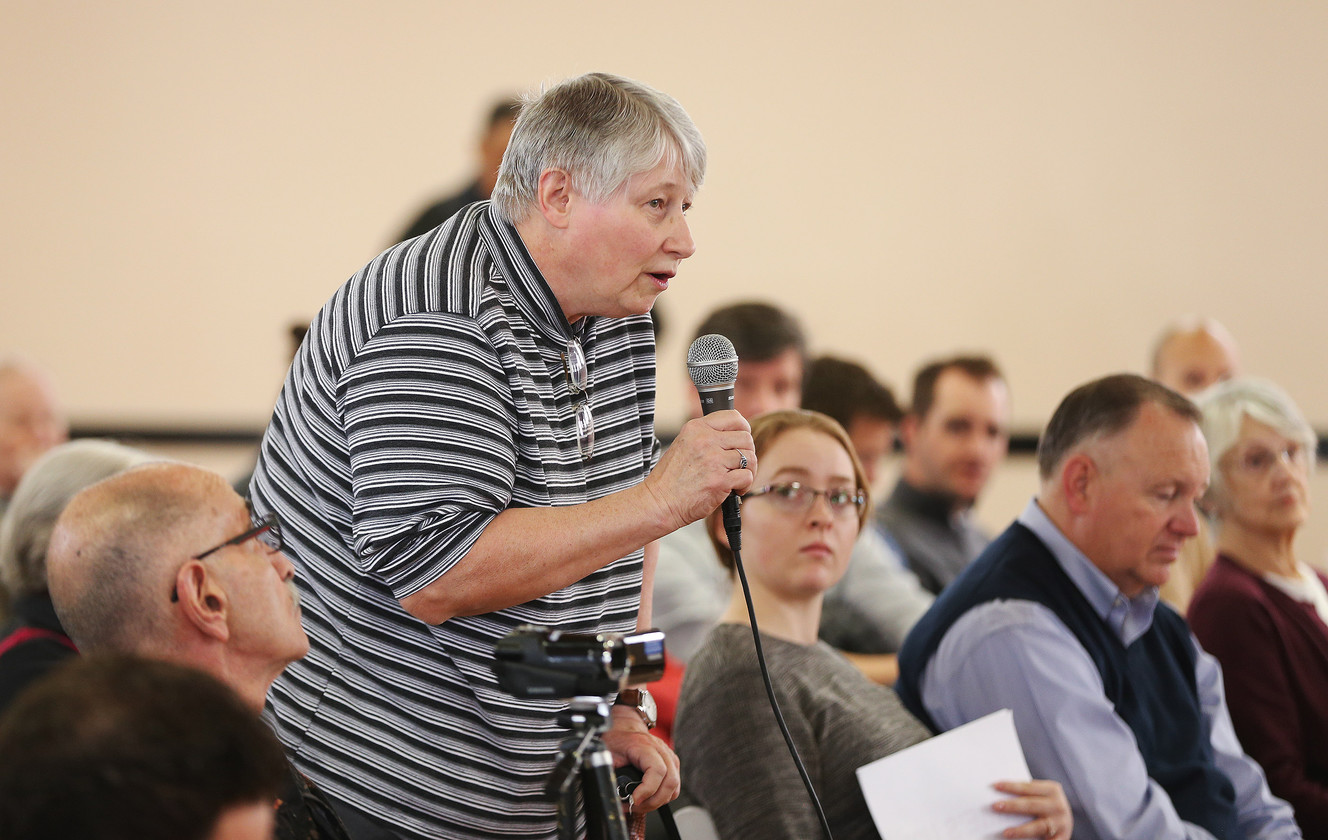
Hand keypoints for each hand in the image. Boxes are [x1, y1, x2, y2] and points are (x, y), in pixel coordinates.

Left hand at [601, 705, 680, 813]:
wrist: (624, 728)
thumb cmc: (616, 739)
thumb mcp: (607, 755)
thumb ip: (610, 772)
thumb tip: (613, 794)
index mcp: (644, 746)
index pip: (657, 771)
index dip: (647, 790)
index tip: (634, 800)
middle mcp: (661, 750)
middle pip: (670, 781)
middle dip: (653, 801)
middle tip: (635, 806)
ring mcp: (669, 756)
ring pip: (674, 787)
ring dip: (658, 802)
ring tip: (640, 804)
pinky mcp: (672, 764)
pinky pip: (674, 786)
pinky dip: (663, 797)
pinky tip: (648, 798)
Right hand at [644, 412, 754, 529]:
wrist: (659, 502)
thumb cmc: (671, 479)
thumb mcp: (684, 445)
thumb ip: (706, 437)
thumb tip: (734, 437)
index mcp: (696, 428)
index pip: (733, 417)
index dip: (743, 429)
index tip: (742, 442)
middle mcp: (705, 440)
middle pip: (745, 438)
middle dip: (747, 453)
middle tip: (739, 465)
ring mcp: (713, 459)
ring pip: (749, 457)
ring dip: (748, 470)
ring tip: (737, 479)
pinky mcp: (720, 480)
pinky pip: (747, 476)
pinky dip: (745, 486)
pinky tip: (735, 490)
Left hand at [992, 779, 1072, 838]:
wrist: (1065, 823)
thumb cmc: (1045, 806)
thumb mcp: (1040, 797)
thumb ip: (1026, 795)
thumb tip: (998, 797)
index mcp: (1052, 790)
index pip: (1028, 787)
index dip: (1011, 786)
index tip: (995, 786)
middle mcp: (1058, 805)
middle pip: (1031, 805)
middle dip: (1012, 806)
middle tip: (995, 806)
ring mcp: (1061, 823)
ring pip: (1038, 826)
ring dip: (1020, 830)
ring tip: (1005, 833)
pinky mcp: (1062, 838)